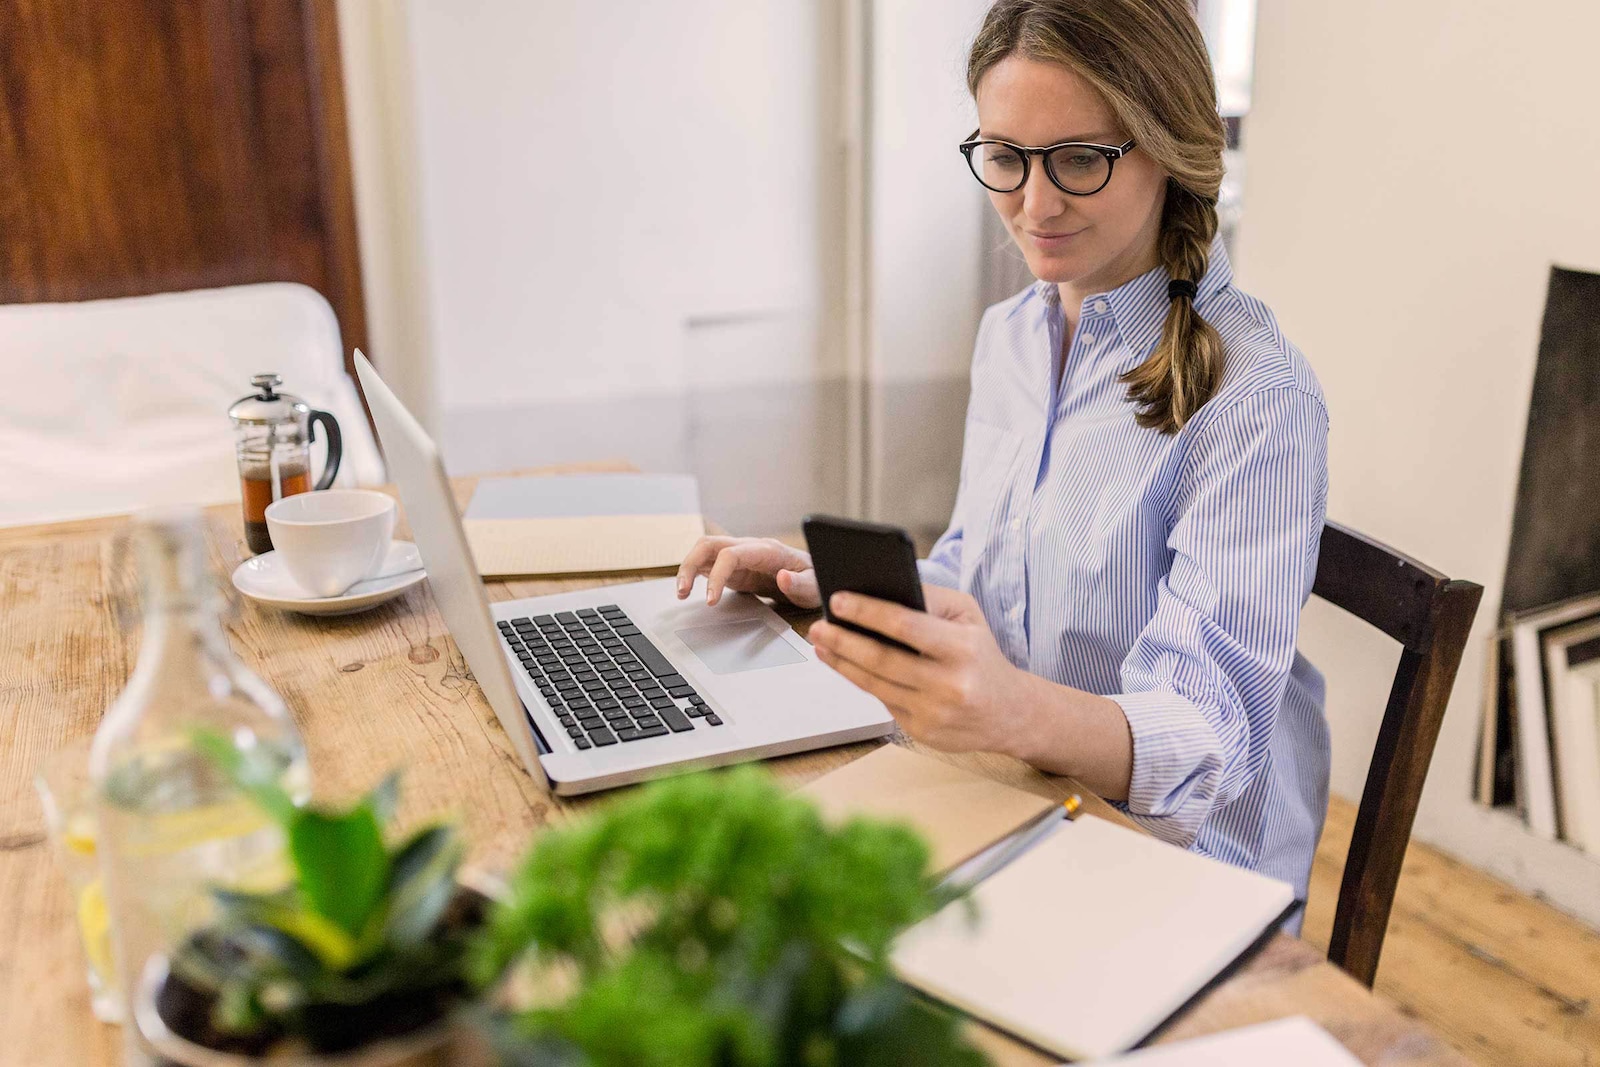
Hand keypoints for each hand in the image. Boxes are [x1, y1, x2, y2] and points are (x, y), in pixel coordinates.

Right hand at [675, 536, 820, 608]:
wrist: (814, 577)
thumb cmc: (814, 579)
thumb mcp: (815, 586)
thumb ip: (801, 583)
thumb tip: (782, 577)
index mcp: (767, 550)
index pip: (731, 555)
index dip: (717, 576)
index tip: (710, 600)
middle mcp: (749, 548)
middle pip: (709, 544)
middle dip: (690, 564)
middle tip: (682, 591)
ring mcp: (740, 557)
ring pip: (704, 552)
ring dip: (688, 568)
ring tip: (681, 593)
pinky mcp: (735, 568)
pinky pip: (709, 565)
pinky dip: (695, 575)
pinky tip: (688, 590)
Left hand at [808, 585, 1041, 755]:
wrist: (1010, 712)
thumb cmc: (981, 654)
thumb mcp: (968, 616)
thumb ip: (929, 599)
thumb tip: (878, 590)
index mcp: (962, 648)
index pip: (906, 626)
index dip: (867, 612)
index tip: (838, 600)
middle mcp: (949, 684)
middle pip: (881, 659)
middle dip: (843, 640)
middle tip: (818, 625)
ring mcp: (934, 712)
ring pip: (875, 684)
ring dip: (841, 662)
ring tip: (821, 643)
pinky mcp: (923, 732)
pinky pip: (883, 701)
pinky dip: (860, 680)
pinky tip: (843, 664)